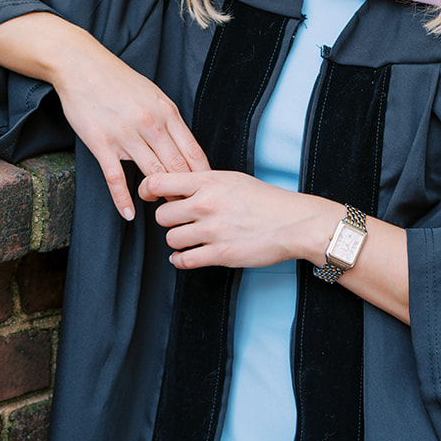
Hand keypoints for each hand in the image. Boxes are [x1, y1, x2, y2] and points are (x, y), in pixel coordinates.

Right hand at [53, 51, 209, 220]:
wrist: (82, 66)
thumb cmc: (119, 80)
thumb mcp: (154, 94)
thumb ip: (169, 119)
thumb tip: (183, 145)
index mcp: (167, 111)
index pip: (193, 152)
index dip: (201, 176)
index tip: (205, 191)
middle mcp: (150, 124)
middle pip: (176, 166)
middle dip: (185, 190)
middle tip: (189, 207)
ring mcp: (126, 135)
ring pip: (151, 174)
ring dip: (159, 196)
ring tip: (164, 210)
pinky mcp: (101, 143)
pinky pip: (116, 178)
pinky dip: (123, 200)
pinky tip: (129, 213)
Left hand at [138, 168, 331, 270]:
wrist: (293, 222)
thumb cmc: (266, 200)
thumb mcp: (232, 180)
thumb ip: (203, 183)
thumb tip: (176, 188)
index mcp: (208, 182)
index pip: (159, 181)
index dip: (147, 189)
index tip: (148, 195)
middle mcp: (206, 204)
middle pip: (161, 215)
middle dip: (168, 220)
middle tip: (180, 220)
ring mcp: (212, 230)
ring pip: (171, 239)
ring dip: (177, 241)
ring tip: (189, 238)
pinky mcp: (220, 254)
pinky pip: (184, 260)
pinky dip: (181, 260)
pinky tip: (188, 255)